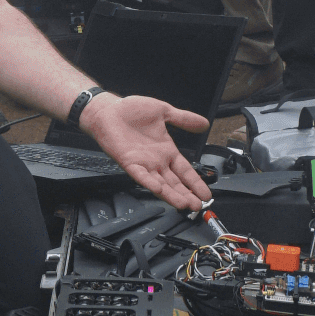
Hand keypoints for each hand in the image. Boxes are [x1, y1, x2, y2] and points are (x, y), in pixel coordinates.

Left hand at [82, 92, 214, 210]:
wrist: (109, 110)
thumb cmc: (131, 111)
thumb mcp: (164, 112)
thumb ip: (184, 119)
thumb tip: (205, 123)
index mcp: (166, 150)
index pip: (185, 170)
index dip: (195, 182)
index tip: (205, 193)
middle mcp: (156, 161)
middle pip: (175, 182)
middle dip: (187, 194)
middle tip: (198, 206)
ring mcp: (143, 163)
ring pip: (161, 183)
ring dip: (172, 195)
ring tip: (184, 204)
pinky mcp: (129, 162)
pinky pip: (141, 175)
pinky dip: (150, 182)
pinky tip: (159, 189)